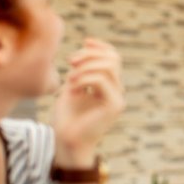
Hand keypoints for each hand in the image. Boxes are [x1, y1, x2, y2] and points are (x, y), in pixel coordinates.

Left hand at [52, 39, 124, 166]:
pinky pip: (101, 80)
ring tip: (70, 78)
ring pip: (108, 66)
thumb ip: (81, 69)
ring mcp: (118, 98)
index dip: (100, 46)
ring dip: (85, 67)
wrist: (66, 142)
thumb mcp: (72, 86)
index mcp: (109, 85)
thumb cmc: (66, 118)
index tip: (84, 41)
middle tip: (70, 61)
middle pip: (113, 58)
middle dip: (90, 54)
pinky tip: (72, 88)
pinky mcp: (114, 106)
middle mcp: (117, 90)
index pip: (113, 57)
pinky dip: (84, 79)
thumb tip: (87, 47)